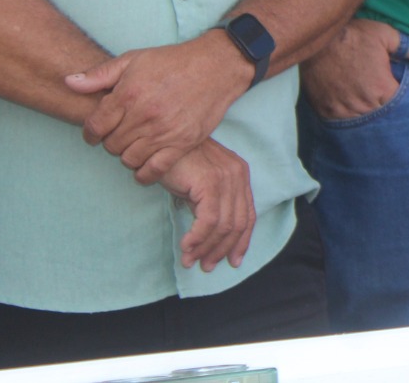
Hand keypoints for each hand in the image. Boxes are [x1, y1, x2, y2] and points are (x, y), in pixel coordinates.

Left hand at [66, 32, 250, 183]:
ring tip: (133, 146)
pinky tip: (143, 167)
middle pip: (111, 145)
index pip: (95, 126)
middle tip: (119, 135)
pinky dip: (144, 174)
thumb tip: (68, 82)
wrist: (216, 66)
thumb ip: (100, 74)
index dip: (90, 133)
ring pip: (129, 159)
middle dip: (110, 142)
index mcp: (128, 94)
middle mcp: (144, 115)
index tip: (95, 134)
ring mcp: (164, 131)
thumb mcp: (134, 59)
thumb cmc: (173, 61)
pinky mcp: (183, 142)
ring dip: (127, 156)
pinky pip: (155, 170)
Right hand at [159, 137, 255, 271]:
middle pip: (238, 224)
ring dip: (206, 248)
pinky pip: (210, 220)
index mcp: (240, 175)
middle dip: (222, 250)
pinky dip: (198, 238)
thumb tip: (210, 242)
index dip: (241, 242)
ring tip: (189, 260)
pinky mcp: (211, 182)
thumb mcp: (199, 186)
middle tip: (205, 267)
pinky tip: (186, 247)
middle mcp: (238, 175)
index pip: (247, 216)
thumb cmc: (176, 163)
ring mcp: (227, 178)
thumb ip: (210, 207)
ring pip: (224, 226)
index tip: (232, 262)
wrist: (160, 141)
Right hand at [300, 18, 408, 121]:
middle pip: (383, 117)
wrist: (316, 40)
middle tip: (390, 104)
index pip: (402, 107)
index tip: (407, 97)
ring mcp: (342, 110)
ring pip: (363, 123)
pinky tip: (354, 109)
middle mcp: (363, 105)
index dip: (406, 103)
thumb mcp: (385, 35)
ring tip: (372, 106)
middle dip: (390, 111)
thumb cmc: (353, 35)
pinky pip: (343, 123)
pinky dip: (350, 118)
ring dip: (370, 117)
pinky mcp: (326, 111)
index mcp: (381, 89)